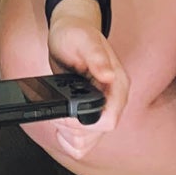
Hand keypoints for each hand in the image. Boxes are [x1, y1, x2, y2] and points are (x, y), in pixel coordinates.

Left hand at [44, 0, 129, 160]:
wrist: (68, 31)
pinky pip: (82, 141)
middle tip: (57, 110)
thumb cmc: (75, 33)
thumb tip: (108, 75)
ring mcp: (103, 108)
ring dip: (70, 135)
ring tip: (58, 116)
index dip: (84, 124)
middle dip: (72, 128)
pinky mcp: (90, 114)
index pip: (109, 121)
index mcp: (118, 85)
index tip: (65, 113)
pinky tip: (60, 125)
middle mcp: (114, 100)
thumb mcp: (82, 39)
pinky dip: (68, 139)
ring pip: (89, 143)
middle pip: (97, 135)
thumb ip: (96, 56)